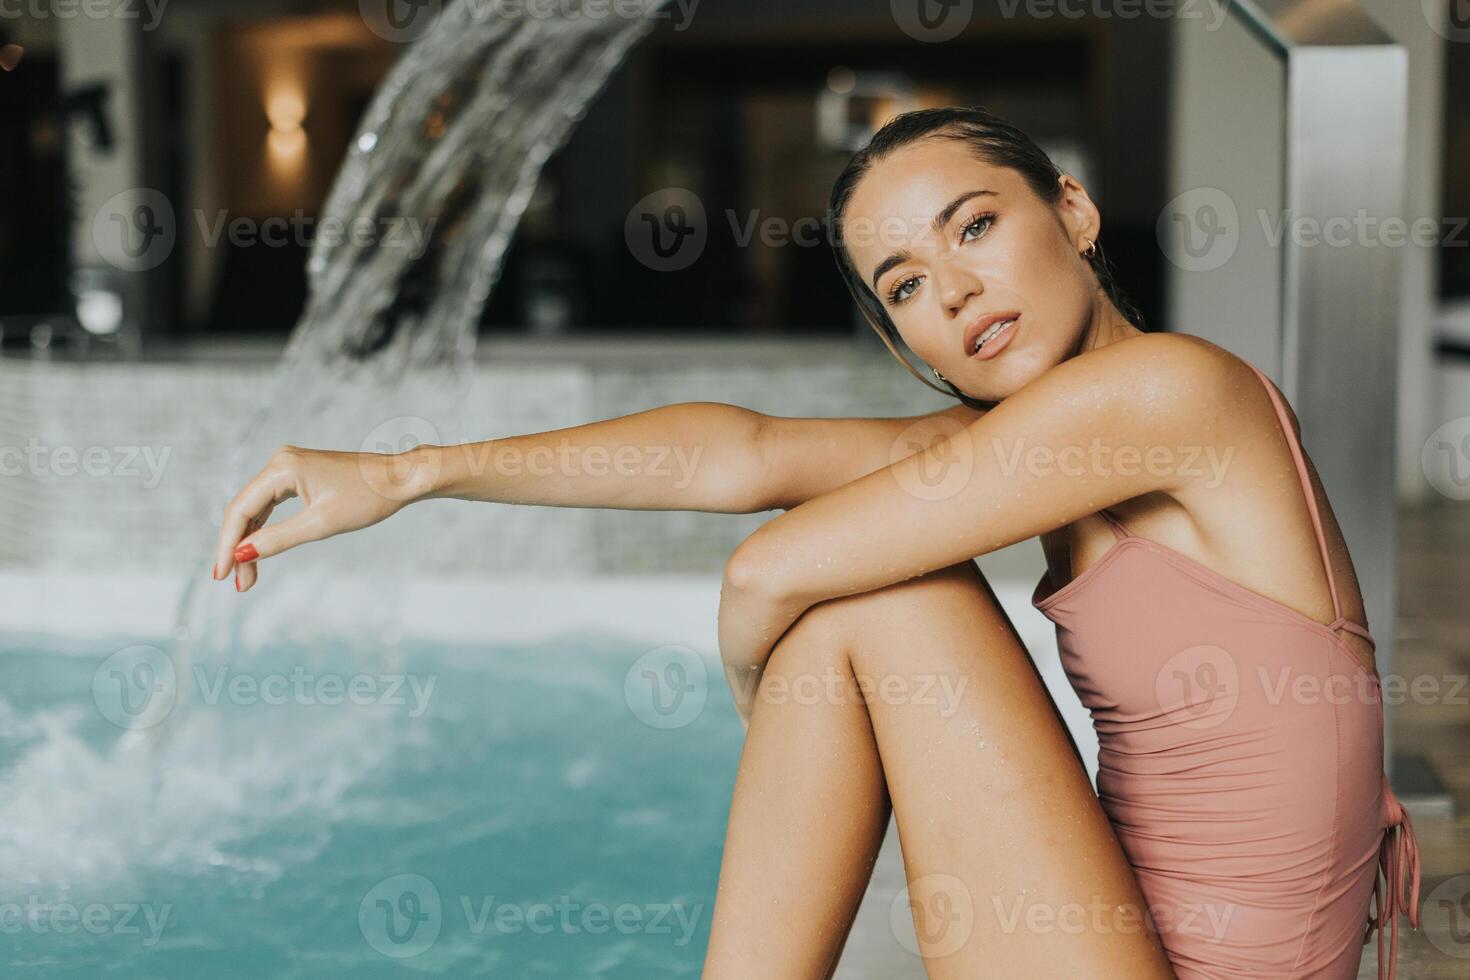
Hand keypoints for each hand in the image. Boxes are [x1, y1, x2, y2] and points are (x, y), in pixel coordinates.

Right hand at [213, 444, 437, 591]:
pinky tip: (259, 551)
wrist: (401, 478)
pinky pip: (272, 503)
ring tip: (247, 577)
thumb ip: (279, 539)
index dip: (227, 544)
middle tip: (239, 584)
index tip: (221, 575)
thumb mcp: (322, 524)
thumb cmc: (368, 497)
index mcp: (282, 467)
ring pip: (257, 509)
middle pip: (245, 509)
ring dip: (251, 541)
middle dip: (239, 547)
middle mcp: (280, 461)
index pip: (240, 509)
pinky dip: (266, 528)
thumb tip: (243, 554)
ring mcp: (288, 466)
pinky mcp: (299, 474)